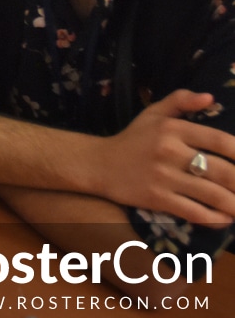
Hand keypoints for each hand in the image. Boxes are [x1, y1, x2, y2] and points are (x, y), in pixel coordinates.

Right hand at [95, 90, 234, 226]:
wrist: (97, 164)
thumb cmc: (132, 139)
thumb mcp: (152, 113)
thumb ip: (180, 100)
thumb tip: (210, 97)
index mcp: (172, 128)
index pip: (219, 140)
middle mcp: (169, 151)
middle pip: (221, 171)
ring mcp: (163, 177)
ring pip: (212, 195)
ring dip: (234, 204)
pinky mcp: (156, 198)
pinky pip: (193, 212)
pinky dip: (215, 219)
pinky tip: (226, 220)